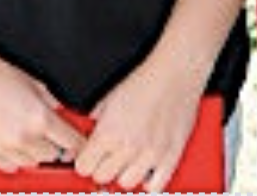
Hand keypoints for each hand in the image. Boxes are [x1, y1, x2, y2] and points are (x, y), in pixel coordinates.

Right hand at [0, 49, 81, 174]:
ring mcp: (3, 148)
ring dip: (34, 153)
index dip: (78, 142)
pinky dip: (14, 158)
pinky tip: (13, 144)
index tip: (77, 141)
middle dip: (55, 146)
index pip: (72, 143)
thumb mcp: (34, 83)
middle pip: (53, 156)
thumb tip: (62, 112)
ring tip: (29, 136)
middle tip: (51, 135)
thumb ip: (52, 101)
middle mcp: (23, 138)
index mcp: (40, 119)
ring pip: (31, 163)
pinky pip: (8, 166)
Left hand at [80, 62, 204, 192]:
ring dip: (124, 174)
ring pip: (126, 183)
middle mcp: (128, 147)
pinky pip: (155, 186)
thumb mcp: (107, 100)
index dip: (85, 161)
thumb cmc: (145, 81)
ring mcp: (151, 153)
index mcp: (108, 133)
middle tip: (109, 156)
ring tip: (128, 161)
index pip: (83, 167)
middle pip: (102, 177)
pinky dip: (149, 182)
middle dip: (102, 167)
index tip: (90, 156)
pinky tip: (146, 169)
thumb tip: (80, 142)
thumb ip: (91, 125)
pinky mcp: (171, 155)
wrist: (176, 72)